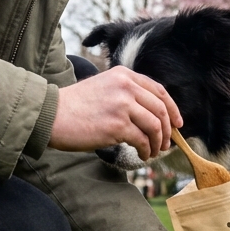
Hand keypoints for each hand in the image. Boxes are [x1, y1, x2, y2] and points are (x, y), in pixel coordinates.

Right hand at [49, 66, 181, 160]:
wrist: (52, 115)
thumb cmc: (74, 106)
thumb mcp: (103, 87)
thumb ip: (125, 93)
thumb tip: (150, 115)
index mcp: (123, 75)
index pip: (159, 91)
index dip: (172, 109)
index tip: (177, 124)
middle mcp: (125, 86)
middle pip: (160, 109)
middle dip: (168, 130)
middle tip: (166, 143)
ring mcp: (122, 105)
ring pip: (155, 126)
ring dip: (158, 142)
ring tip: (153, 152)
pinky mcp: (117, 125)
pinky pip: (142, 140)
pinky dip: (146, 150)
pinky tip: (143, 155)